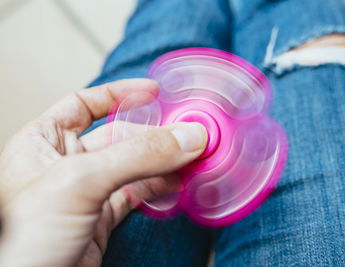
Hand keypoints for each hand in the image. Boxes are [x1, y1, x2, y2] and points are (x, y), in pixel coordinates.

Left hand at [0, 79, 206, 266]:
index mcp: (43, 142)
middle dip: (155, 134)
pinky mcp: (101, 219)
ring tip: (191, 157)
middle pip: (120, 135)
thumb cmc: (20, 242)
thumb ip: (136, 157)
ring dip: (165, 161)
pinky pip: (138, 193)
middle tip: (188, 135)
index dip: (120, 94)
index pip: (84, 104)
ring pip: (134, 166)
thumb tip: (183, 138)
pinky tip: (178, 182)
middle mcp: (65, 164)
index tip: (153, 91)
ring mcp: (86, 192)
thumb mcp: (78, 183)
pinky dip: (161, 187)